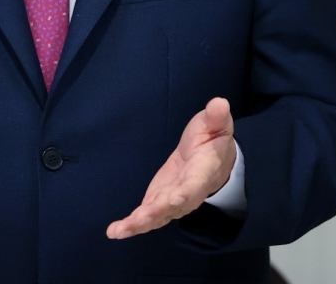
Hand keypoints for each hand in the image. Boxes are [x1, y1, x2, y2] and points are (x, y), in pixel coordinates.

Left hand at [106, 97, 236, 239]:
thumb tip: (220, 103)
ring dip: (140, 224)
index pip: (195, 184)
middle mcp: (188, 192)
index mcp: (203, 171)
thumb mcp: (216, 124)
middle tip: (140, 219)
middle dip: (156, 213)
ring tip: (120, 231)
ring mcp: (173, 200)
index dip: (186, 193)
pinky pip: (147, 216)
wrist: (213, 160)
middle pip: (173, 206)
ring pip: (158, 216)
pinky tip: (114, 231)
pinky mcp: (159, 202)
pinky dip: (132, 225)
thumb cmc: (212, 139)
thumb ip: (216, 117)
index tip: (175, 199)